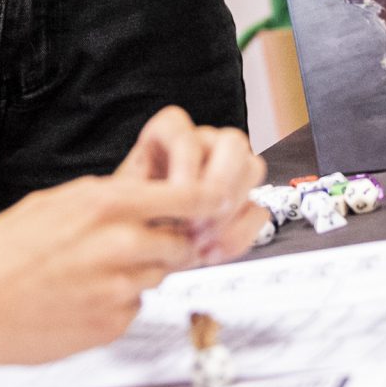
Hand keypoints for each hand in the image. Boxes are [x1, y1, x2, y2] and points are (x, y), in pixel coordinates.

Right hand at [0, 169, 246, 375]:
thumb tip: (143, 193)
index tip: (213, 201)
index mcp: (106, 204)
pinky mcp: (113, 324)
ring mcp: (119, 288)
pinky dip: (118, 303)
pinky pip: (134, 308)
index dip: (205, 200)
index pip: (188, 196)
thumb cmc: (3, 250)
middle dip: (165, 242)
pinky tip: (82, 297)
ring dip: (138, 273)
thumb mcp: (58, 202)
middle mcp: (119, 244)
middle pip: (180, 241)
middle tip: (129, 244)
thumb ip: (108, 198)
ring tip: (91, 272)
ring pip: (156, 276)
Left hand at [112, 105, 267, 263]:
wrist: (136, 243)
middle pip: (233, 142)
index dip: (185, 168)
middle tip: (198, 221)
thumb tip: (179, 202)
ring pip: (252, 168)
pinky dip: (238, 235)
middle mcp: (203, 144)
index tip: (175, 199)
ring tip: (202, 241)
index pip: (187, 134)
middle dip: (219, 185)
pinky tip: (212, 253)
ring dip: (232, 210)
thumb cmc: (128, 215)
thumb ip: (148, 196)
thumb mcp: (126, 202)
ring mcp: (228, 171)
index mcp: (167, 133)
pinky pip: (258, 210)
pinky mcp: (243, 201)